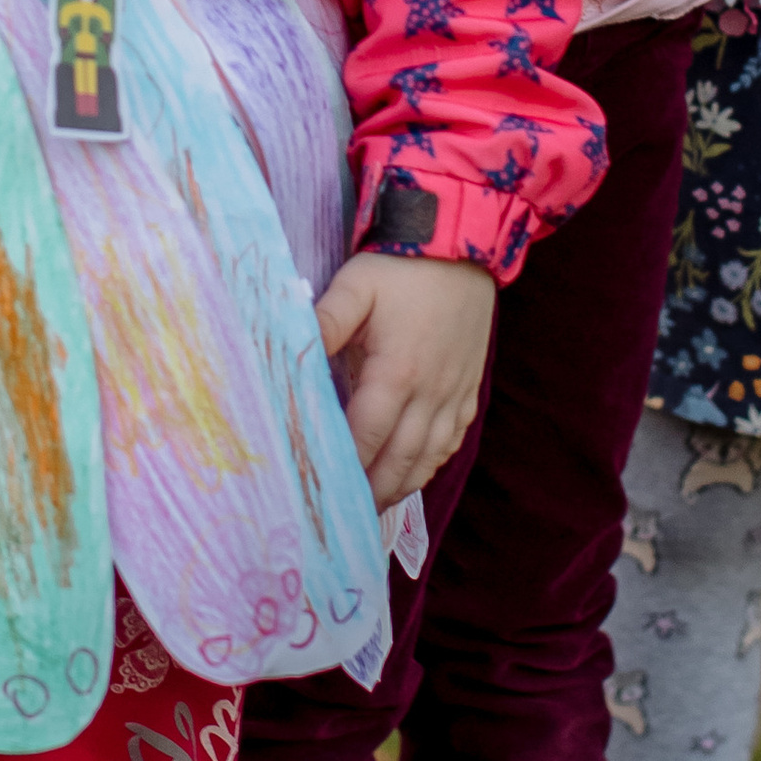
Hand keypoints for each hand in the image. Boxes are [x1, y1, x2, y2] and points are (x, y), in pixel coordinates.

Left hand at [316, 253, 494, 509]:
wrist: (463, 246)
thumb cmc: (403, 266)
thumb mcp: (356, 284)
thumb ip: (324, 321)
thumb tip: (290, 349)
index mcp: (398, 371)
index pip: (367, 434)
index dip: (346, 465)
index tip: (323, 487)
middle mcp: (430, 392)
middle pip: (401, 458)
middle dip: (374, 489)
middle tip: (347, 515)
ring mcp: (454, 393)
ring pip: (430, 456)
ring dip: (403, 484)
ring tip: (376, 504)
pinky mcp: (469, 389)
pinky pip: (453, 440)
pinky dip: (432, 462)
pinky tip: (414, 471)